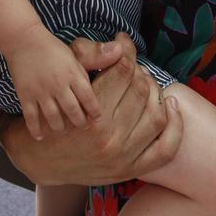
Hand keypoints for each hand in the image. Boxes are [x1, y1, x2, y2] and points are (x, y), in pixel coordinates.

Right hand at [0, 35, 181, 185]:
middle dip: (139, 70)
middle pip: (141, 90)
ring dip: (156, 92)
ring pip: (157, 114)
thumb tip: (122, 44)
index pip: (124, 71)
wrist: (40, 160)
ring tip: (147, 84)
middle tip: (132, 66)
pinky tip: (172, 107)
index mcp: (91, 113)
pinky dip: (175, 126)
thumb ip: (90, 57)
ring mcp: (122, 158)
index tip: (125, 43)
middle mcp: (109, 138)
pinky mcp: (130, 171)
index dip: (127, 51)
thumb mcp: (63, 81)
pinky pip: (166, 149)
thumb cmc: (52, 115)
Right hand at [3, 28, 103, 139]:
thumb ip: (98, 56)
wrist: (23, 40)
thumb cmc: (53, 49)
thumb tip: (121, 50)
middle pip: (72, 111)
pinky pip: (31, 117)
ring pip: (53, 117)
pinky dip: (36, 129)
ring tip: (63, 131)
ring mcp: (40, 91)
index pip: (88, 98)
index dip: (94, 111)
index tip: (98, 119)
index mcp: (73, 74)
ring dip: (60, 127)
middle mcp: (58, 84)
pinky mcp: (25, 95)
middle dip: (79, 122)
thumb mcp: (77, 52)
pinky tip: (41, 136)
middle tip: (82, 128)